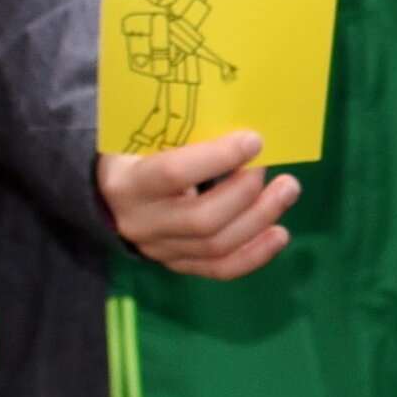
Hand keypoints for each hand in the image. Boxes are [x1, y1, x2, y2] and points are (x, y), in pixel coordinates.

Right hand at [100, 129, 299, 278]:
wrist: (108, 193)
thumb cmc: (135, 153)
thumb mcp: (146, 136)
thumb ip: (185, 132)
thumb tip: (246, 127)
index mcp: (128, 183)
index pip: (174, 173)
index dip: (218, 157)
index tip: (254, 140)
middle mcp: (141, 223)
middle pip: (203, 219)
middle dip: (246, 193)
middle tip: (271, 168)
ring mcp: (159, 249)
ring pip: (216, 246)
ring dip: (260, 218)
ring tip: (288, 190)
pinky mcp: (177, 264)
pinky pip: (220, 269)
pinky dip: (255, 254)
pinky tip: (279, 234)